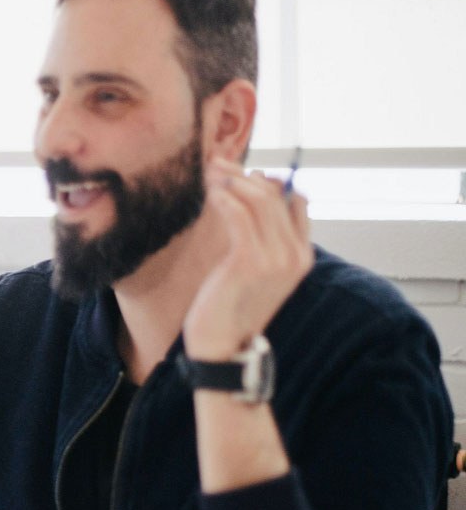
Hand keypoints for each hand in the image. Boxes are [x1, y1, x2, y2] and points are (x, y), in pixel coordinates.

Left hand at [183, 157, 311, 359]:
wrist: (221, 346)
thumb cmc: (229, 307)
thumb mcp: (252, 271)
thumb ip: (259, 239)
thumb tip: (252, 199)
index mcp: (301, 256)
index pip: (295, 202)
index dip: (269, 181)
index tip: (240, 173)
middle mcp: (295, 255)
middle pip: (276, 196)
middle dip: (243, 174)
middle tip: (216, 163)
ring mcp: (276, 258)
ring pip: (258, 200)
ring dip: (230, 180)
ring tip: (208, 172)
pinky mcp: (250, 261)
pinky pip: (240, 215)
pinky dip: (224, 197)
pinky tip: (210, 192)